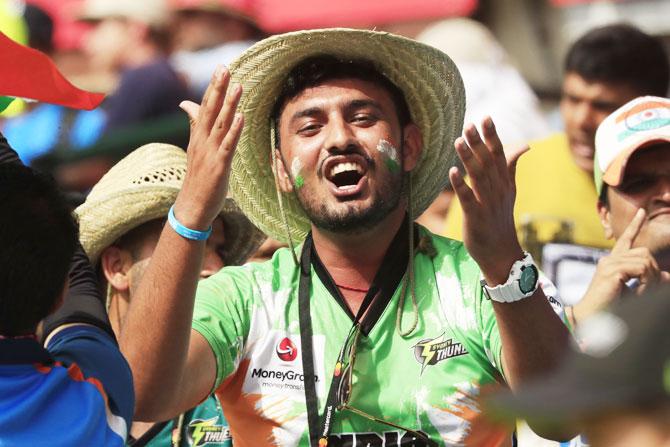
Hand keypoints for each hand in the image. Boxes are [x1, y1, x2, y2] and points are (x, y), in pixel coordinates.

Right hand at [173, 66, 243, 229]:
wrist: (191, 207)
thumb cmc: (197, 179)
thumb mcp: (196, 148)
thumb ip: (195, 125)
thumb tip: (186, 103)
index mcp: (198, 137)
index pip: (205, 107)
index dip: (213, 88)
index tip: (221, 69)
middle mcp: (202, 142)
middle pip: (210, 110)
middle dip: (218, 89)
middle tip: (225, 68)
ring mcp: (210, 153)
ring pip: (220, 125)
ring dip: (229, 105)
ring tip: (238, 86)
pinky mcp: (219, 166)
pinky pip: (227, 146)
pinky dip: (234, 131)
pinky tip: (240, 117)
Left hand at [448, 117, 527, 284]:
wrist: (502, 253)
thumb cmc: (501, 220)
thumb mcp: (509, 191)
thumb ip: (512, 167)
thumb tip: (524, 146)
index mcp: (505, 182)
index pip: (499, 155)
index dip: (492, 136)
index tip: (486, 118)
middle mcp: (498, 190)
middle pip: (488, 162)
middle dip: (479, 142)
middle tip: (470, 124)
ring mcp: (487, 203)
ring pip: (478, 177)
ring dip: (468, 158)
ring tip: (458, 141)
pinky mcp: (476, 217)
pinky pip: (468, 199)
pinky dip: (460, 185)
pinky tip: (452, 171)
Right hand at [573, 208, 669, 321]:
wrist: (591, 318)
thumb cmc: (609, 307)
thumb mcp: (633, 292)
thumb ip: (649, 281)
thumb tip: (667, 276)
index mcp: (611, 263)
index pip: (625, 240)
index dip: (634, 225)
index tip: (642, 212)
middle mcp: (609, 260)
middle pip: (644, 253)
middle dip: (654, 271)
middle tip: (650, 290)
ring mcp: (609, 264)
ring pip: (645, 261)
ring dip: (651, 280)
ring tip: (642, 294)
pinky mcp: (612, 271)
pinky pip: (641, 270)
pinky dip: (646, 283)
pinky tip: (637, 294)